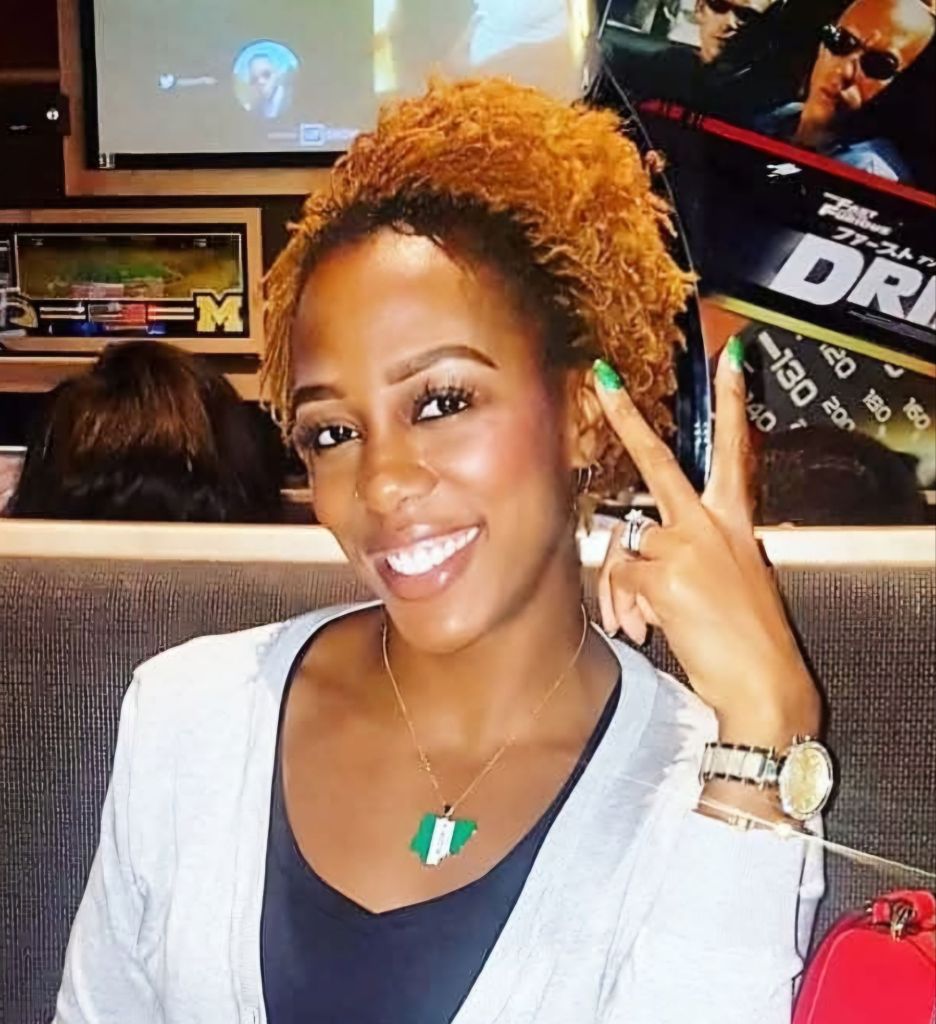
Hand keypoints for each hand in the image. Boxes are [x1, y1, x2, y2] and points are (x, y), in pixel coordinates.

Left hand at [592, 346, 820, 751]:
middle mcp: (711, 524)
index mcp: (734, 521)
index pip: (735, 448)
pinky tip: (644, 627)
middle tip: (603, 382)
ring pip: (623, 545)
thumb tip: (632, 560)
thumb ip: (683, 554)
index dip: (731, 401)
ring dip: (621, 584)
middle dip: (627, 417)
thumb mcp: (728, 579)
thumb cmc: (747, 637)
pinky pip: (621, 580)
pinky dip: (624, 606)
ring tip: (638, 618)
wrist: (764, 684)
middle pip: (658, 463)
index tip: (729, 358)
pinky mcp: (664, 574)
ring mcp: (686, 546)